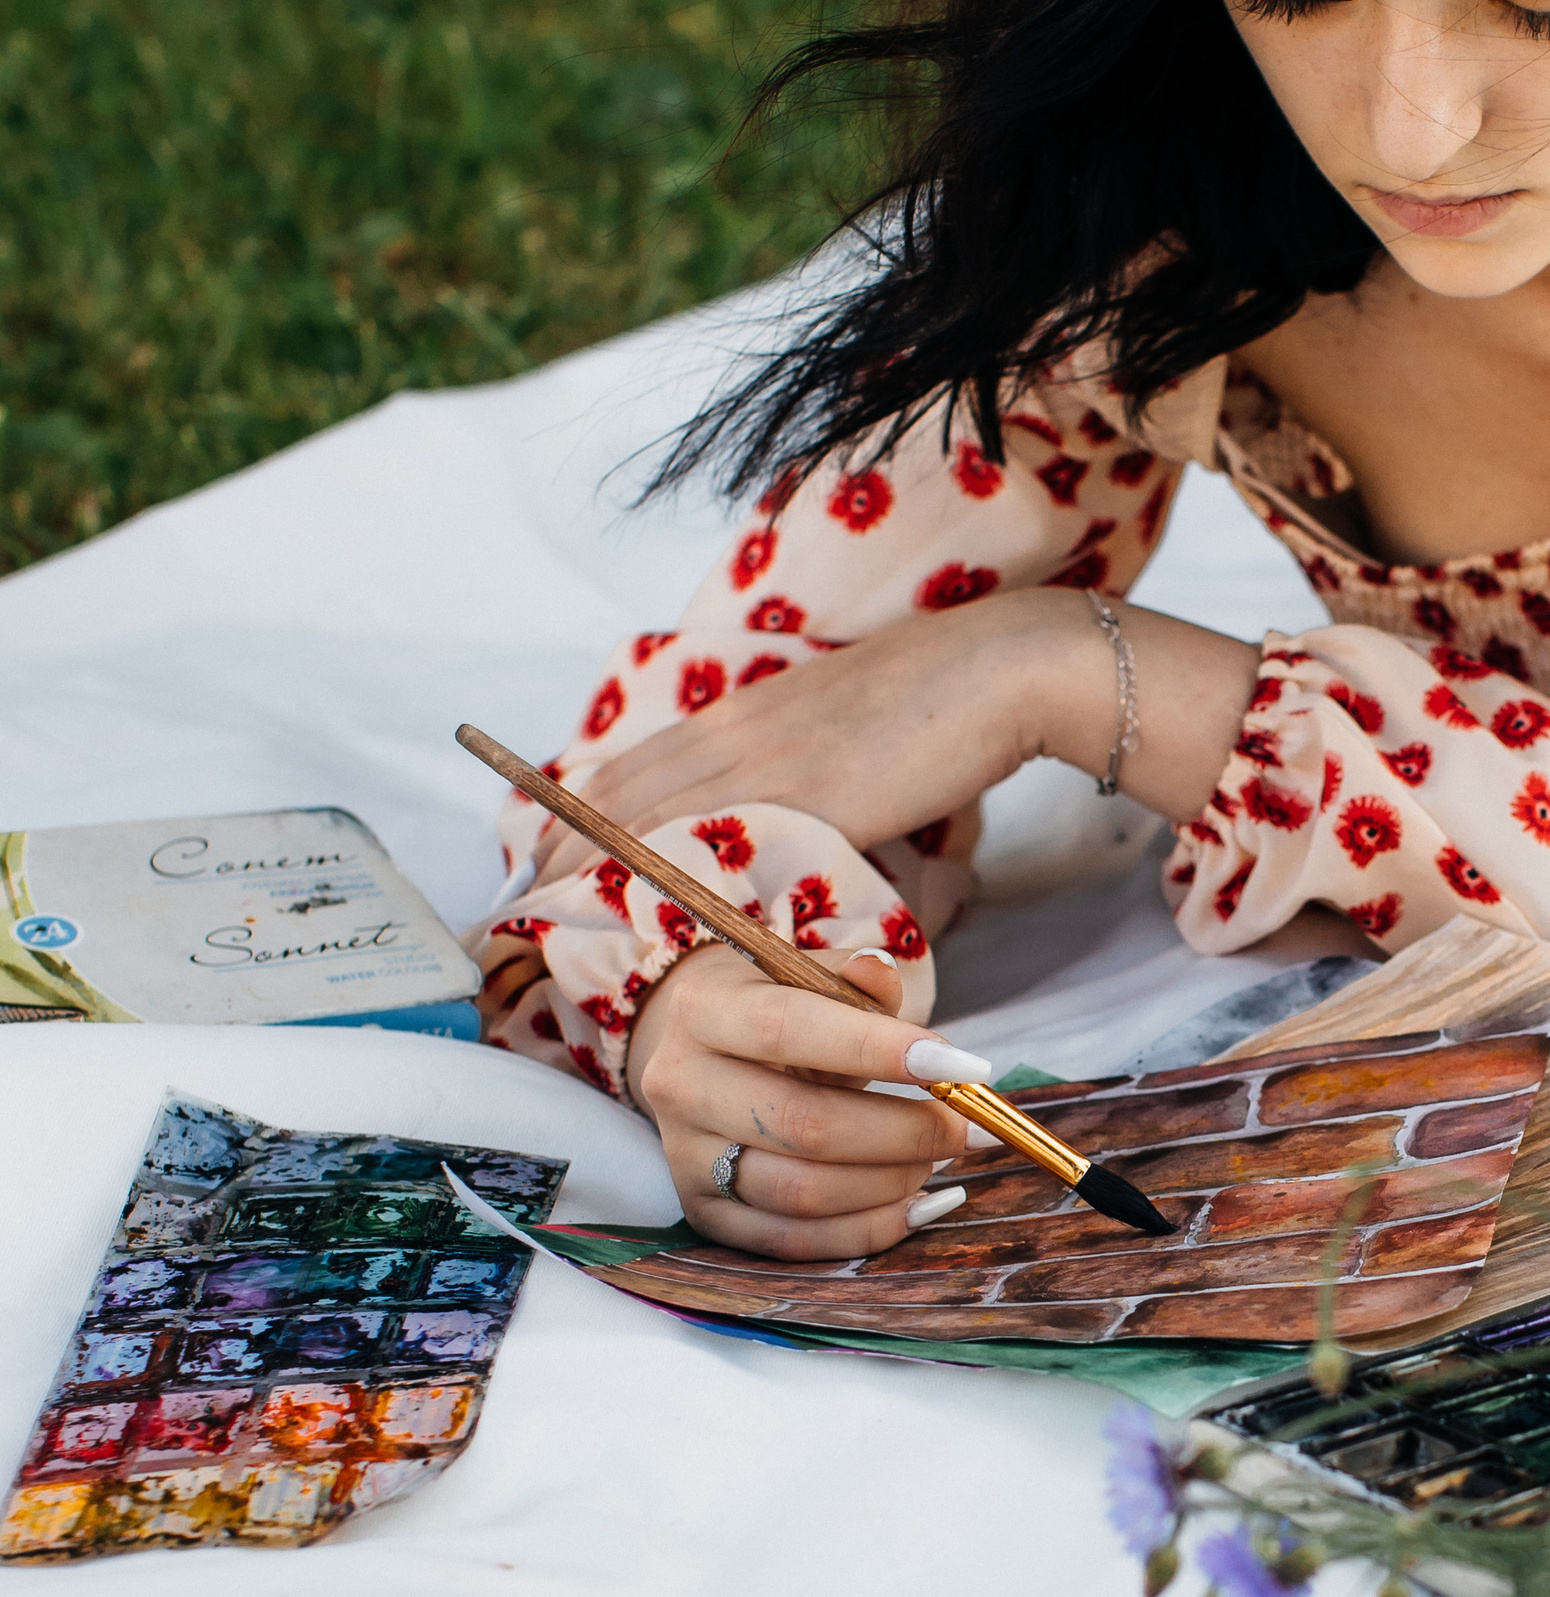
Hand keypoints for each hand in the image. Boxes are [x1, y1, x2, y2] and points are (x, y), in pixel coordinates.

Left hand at [537, 588, 1261, 881]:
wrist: (1003, 668)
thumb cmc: (944, 708)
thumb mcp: (851, 738)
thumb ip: (806, 779)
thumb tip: (793, 831)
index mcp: (743, 718)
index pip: (632, 771)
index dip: (571, 820)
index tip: (530, 864)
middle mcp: (733, 735)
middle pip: (614, 800)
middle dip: (550, 858)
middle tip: (501, 910)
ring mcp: (762, 762)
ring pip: (644, 824)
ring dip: (582, 879)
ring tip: (533, 927)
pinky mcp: (802, 797)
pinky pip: (710, 848)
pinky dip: (656, 887)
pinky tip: (626, 923)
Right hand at [623, 942, 998, 1257]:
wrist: (702, 1054)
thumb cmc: (775, 1007)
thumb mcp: (807, 975)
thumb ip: (853, 979)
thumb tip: (884, 975)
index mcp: (704, 1011)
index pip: (788, 1029)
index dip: (879, 1050)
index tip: (964, 1067)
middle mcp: (680, 1085)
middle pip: (803, 1124)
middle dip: (906, 1131)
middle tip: (968, 1127)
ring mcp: (687, 1157)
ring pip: (801, 1192)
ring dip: (892, 1182)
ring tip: (938, 1159)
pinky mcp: (704, 1213)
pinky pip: (793, 1241)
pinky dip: (868, 1230)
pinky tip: (920, 1205)